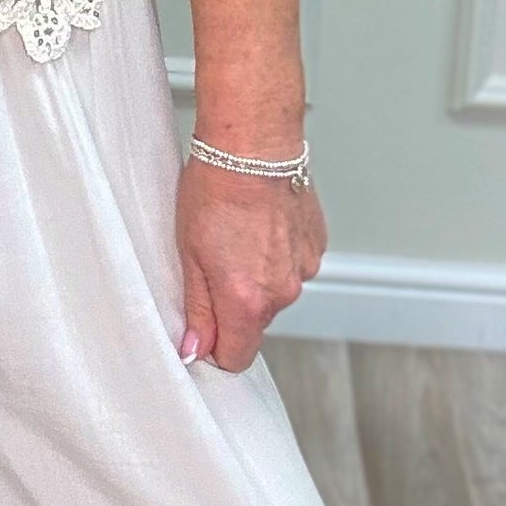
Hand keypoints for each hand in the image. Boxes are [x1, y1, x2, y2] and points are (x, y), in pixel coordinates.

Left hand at [174, 154, 324, 371]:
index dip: (215, 346)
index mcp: (248, 302)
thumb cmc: (215, 192)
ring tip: (236, 237)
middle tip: (211, 263)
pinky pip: (292, 266)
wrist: (253, 147)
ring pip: (274, 292)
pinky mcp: (316, 247)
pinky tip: (259, 226)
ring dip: (256, 276)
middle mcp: (282, 292)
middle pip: (254, 323)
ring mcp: (304, 269)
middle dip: (232, 305)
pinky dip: (275, 254)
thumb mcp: (189, 255)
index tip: (201, 327)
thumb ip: (196, 309)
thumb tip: (195, 348)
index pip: (236, 357)